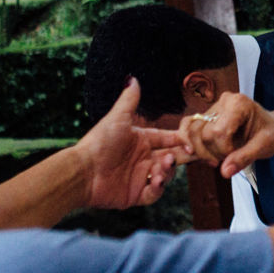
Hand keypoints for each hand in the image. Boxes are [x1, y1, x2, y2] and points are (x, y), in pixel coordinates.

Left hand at [72, 80, 189, 209]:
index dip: (180, 140)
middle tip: (187, 154)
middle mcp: (142, 159)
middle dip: (179, 156)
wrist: (83, 171)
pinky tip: (156, 180)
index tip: (190, 141)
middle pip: (171, 157)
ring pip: (165, 175)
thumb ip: (129, 100)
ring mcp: (140, 177)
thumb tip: (132, 78)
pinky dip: (158, 188)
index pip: (167, 138)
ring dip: (169, 171)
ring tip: (162, 166)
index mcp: (141, 141)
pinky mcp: (135, 195)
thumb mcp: (117, 118)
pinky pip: (154, 194)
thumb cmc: (99, 142)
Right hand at [161, 91, 273, 178]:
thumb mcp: (263, 147)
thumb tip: (224, 172)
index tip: (236, 155)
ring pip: (192, 131)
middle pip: (202, 133)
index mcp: (239, 104)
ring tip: (217, 157)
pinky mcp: (206, 114)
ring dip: (201, 150)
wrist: (272, 128)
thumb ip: (244, 158)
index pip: (218, 132)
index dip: (223, 150)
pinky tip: (199, 153)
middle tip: (228, 158)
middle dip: (212, 152)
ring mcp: (213, 107)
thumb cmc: (270, 135)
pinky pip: (188, 127)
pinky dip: (190, 142)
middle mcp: (224, 101)